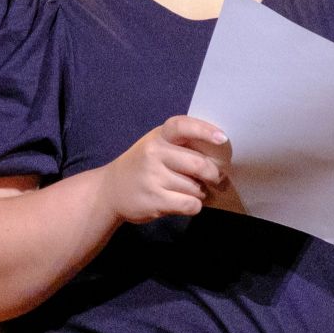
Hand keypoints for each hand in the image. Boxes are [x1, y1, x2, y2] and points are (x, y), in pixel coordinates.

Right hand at [101, 115, 229, 223]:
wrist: (110, 191)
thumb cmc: (143, 165)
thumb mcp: (157, 145)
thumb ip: (182, 144)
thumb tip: (220, 154)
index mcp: (159, 136)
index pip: (183, 126)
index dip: (205, 130)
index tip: (223, 139)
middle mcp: (154, 153)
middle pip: (198, 163)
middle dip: (213, 174)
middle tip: (216, 178)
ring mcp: (153, 178)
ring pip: (196, 187)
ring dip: (201, 192)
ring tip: (190, 190)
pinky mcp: (154, 200)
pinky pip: (190, 204)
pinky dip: (195, 205)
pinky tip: (187, 202)